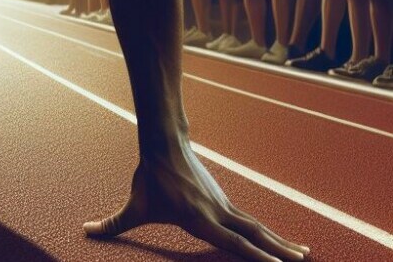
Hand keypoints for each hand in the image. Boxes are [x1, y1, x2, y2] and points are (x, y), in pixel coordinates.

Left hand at [85, 146, 308, 260]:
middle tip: (306, 261)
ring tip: (304, 254)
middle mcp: (218, 213)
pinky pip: (250, 219)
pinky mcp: (223, 199)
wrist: (164, 142)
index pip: (234, 242)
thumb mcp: (133, 206)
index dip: (257, 255)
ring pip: (257, 225)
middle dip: (280, 250)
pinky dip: (267, 231)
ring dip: (280, 240)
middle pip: (255, 234)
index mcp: (201, 219)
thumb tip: (86, 231)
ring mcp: (223, 205)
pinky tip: (279, 240)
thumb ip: (113, 223)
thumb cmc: (150, 177)